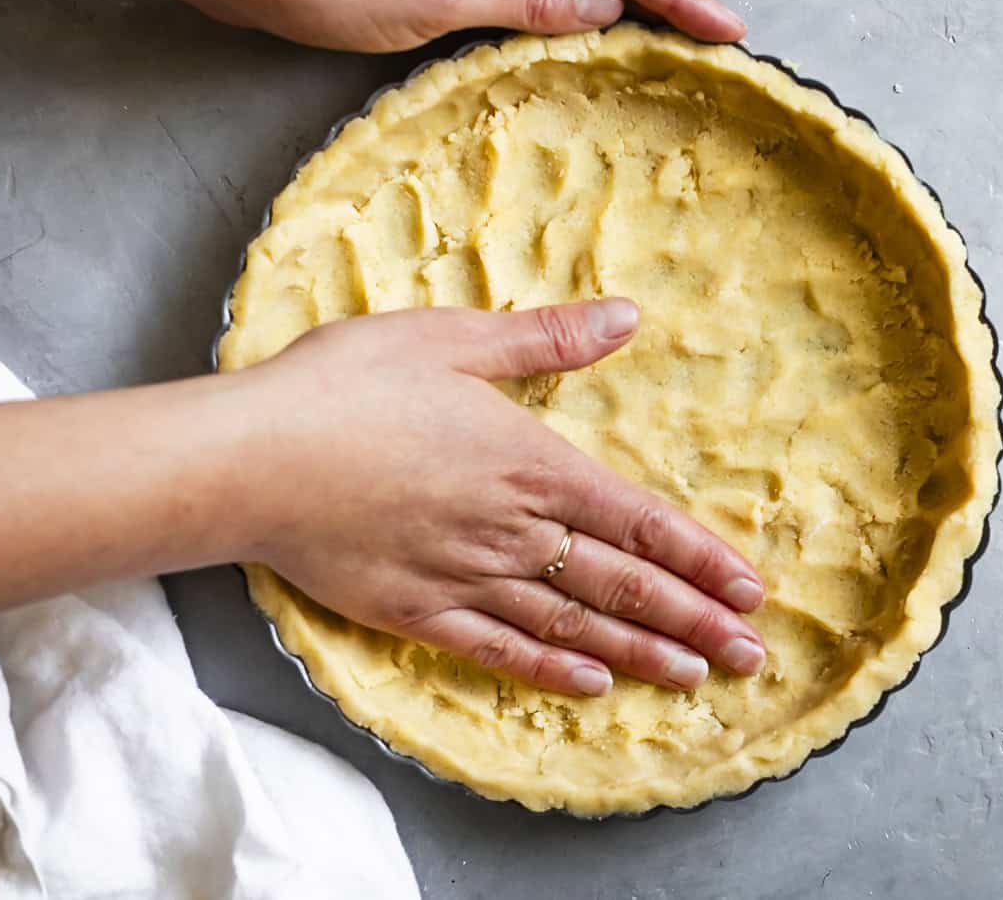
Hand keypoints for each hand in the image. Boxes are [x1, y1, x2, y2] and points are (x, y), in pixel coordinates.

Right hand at [237, 299, 766, 695]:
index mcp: (530, 462)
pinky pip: (499, 652)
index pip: (640, 520)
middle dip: (695, 620)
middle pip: (624, 584)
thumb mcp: (450, 339)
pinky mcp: (416, 613)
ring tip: (694, 677)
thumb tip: (626, 316)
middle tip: (751, 655)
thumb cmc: (345, 386)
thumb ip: (545, 337)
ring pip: (575, 627)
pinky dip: (551, 671)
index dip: (702, 558)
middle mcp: (513, 530)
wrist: (251, 456)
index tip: (751, 590)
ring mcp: (467, 579)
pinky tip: (591, 686)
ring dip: (641, 653)